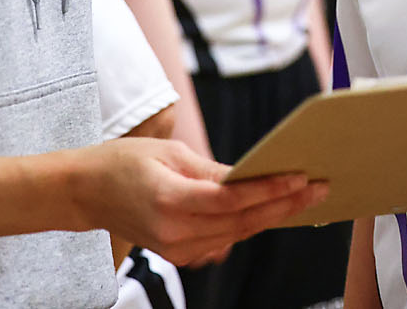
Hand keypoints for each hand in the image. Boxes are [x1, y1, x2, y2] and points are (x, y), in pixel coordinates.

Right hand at [72, 136, 325, 265]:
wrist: (87, 193)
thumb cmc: (125, 162)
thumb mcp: (169, 153)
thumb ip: (211, 170)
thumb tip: (251, 175)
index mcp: (169, 200)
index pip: (231, 199)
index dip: (268, 190)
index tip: (300, 178)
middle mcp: (174, 231)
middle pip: (241, 221)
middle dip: (284, 204)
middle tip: (319, 187)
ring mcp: (176, 248)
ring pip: (237, 233)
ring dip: (272, 216)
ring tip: (306, 197)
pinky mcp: (178, 254)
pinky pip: (223, 239)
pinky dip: (249, 225)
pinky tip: (274, 210)